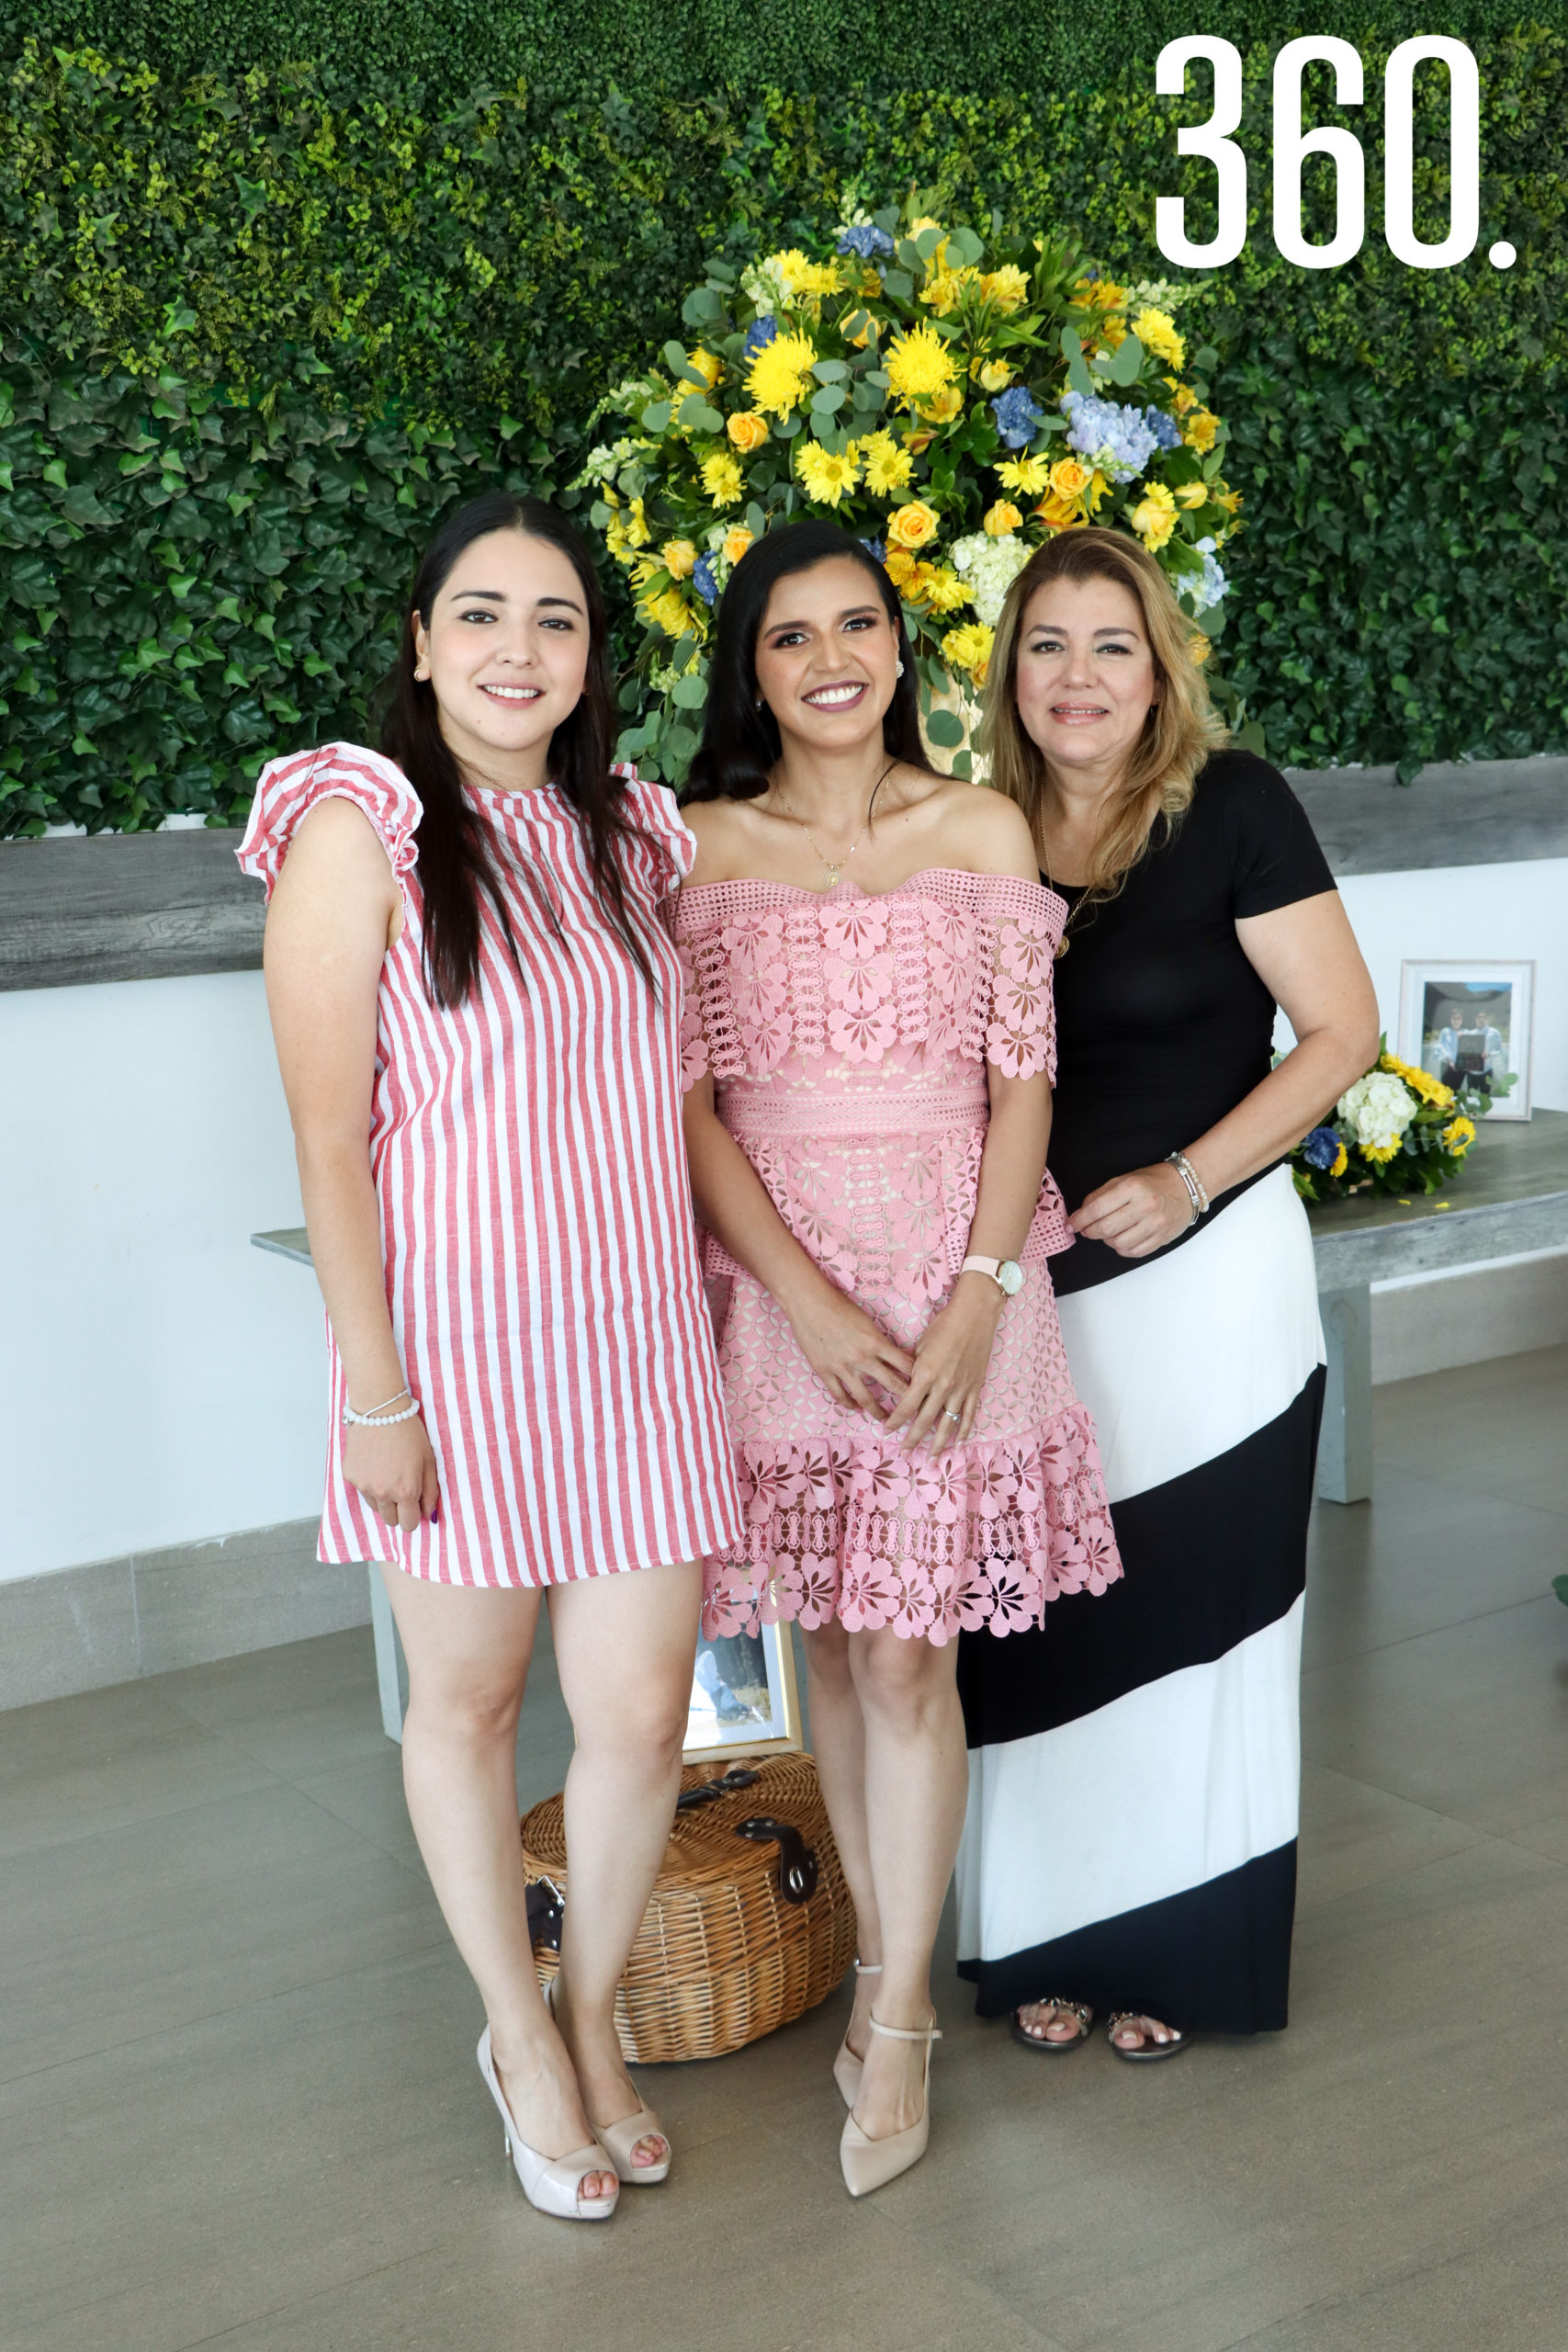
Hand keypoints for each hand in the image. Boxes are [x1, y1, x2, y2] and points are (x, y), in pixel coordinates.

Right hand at [343, 1414, 441, 1533]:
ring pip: (376, 1507)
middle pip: (391, 1520)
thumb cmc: (408, 1432)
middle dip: (398, 1510)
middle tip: (402, 1489)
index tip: (414, 1507)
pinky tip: (375, 1463)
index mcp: (406, 1491)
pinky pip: (362, 1490)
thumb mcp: (428, 1460)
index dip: (413, 1517)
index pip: (408, 1524)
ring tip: (389, 1472)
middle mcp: (383, 1493)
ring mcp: (364, 1486)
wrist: (380, 1410)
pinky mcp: (351, 1476)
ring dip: (383, 1497)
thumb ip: (431, 1491)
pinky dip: (369, 1483)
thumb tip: (429, 1514)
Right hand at [785, 1276, 914, 1418]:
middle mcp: (862, 1358)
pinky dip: (849, 1404)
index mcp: (876, 1342)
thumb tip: (890, 1356)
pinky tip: (855, 1407)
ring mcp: (842, 1367)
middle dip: (906, 1399)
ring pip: (865, 1398)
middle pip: (892, 1384)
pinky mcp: (824, 1372)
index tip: (923, 1384)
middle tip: (914, 1409)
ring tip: (886, 1419)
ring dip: (878, 1411)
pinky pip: (840, 1395)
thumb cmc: (838, 1305)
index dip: (917, 1376)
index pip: (905, 1364)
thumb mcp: (866, 1320)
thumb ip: (878, 1340)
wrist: (808, 1302)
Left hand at [883, 1274, 1003, 1452]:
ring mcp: (961, 1389)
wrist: (974, 1316)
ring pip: (948, 1424)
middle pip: (925, 1420)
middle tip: (905, 1453)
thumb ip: (911, 1368)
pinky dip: (965, 1430)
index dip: (896, 1420)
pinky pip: (969, 1415)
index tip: (887, 1430)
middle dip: (913, 1439)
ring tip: (932, 1460)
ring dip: (939, 1444)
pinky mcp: (975, 1387)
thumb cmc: (944, 1326)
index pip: (906, 1406)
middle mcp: (943, 1386)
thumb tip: (903, 1383)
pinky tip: (959, 1443)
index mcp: (925, 1374)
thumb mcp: (921, 1345)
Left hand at [1071, 1162, 1195, 1258]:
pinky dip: (1122, 1248)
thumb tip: (1080, 1215)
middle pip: (1106, 1229)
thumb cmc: (1152, 1182)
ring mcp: (1155, 1224)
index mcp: (1132, 1187)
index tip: (1071, 1225)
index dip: (1079, 1220)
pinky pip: (1134, 1252)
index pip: (1097, 1209)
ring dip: (1107, 1240)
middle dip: (1089, 1232)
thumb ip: (1100, 1195)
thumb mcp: (1124, 1179)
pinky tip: (1121, 1239)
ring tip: (1108, 1232)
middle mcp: (1145, 1207)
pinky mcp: (1162, 1238)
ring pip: (1118, 1243)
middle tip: (1086, 1230)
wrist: (1185, 1187)